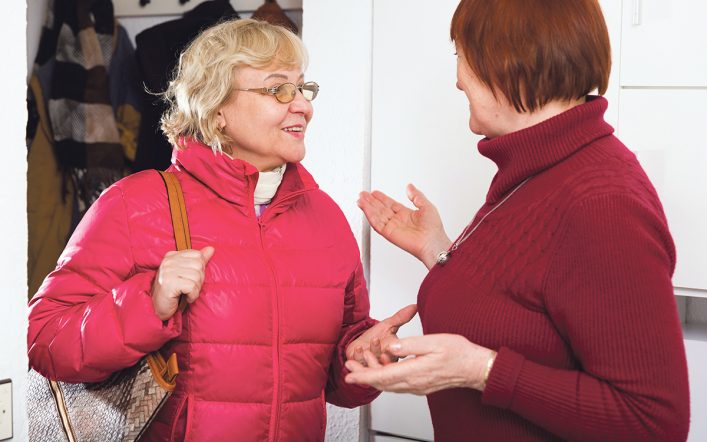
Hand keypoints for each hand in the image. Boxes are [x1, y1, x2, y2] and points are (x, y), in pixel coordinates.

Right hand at [151, 246, 214, 320]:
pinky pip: (192, 287)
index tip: (191, 279)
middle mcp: (168, 261)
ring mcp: (167, 271)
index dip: (200, 270)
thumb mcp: (186, 274)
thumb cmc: (174, 292)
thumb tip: (211, 249)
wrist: (158, 309)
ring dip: (195, 289)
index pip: (198, 255)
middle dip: (199, 280)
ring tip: (186, 293)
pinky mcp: (169, 283)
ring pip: (197, 276)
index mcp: (172, 256)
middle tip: (189, 289)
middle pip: (199, 265)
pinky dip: (192, 296)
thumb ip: (198, 260)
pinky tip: (186, 298)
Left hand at [344, 334, 494, 393]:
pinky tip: (384, 368)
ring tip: (362, 365)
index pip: (382, 376)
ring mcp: (418, 386)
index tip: (349, 375)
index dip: (363, 376)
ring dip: (374, 376)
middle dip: (363, 375)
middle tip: (349, 368)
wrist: (475, 367)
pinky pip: (399, 384)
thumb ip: (410, 344)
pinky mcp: (422, 385)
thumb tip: (391, 345)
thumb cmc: (459, 353)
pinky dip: (386, 376)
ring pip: (390, 384)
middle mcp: (414, 383)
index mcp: (415, 372)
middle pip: (382, 382)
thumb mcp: (434, 342)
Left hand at [346, 304, 416, 364]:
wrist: (359, 345)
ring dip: (375, 350)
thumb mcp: (388, 325)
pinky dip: (359, 355)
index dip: (399, 352)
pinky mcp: (359, 365)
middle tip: (387, 344)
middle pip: (388, 360)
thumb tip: (415, 306)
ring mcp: (371, 363)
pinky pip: (359, 362)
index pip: (399, 354)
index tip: (399, 344)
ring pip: (375, 361)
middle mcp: (383, 361)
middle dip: (388, 353)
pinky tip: (360, 348)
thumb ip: (401, 317)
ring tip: (374, 340)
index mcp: (393, 354)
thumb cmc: (374, 337)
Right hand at [358, 184, 451, 268]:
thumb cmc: (433, 229)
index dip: (381, 198)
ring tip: (360, 199)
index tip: (374, 192)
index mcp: (405, 214)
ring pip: (376, 215)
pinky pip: (376, 223)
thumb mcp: (426, 206)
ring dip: (368, 206)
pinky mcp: (388, 233)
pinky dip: (369, 215)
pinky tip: (364, 208)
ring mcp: (392, 227)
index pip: (390, 204)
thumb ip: (416, 196)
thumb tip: (410, 186)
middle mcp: (397, 220)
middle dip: (371, 201)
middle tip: (363, 194)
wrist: (432, 242)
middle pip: (381, 209)